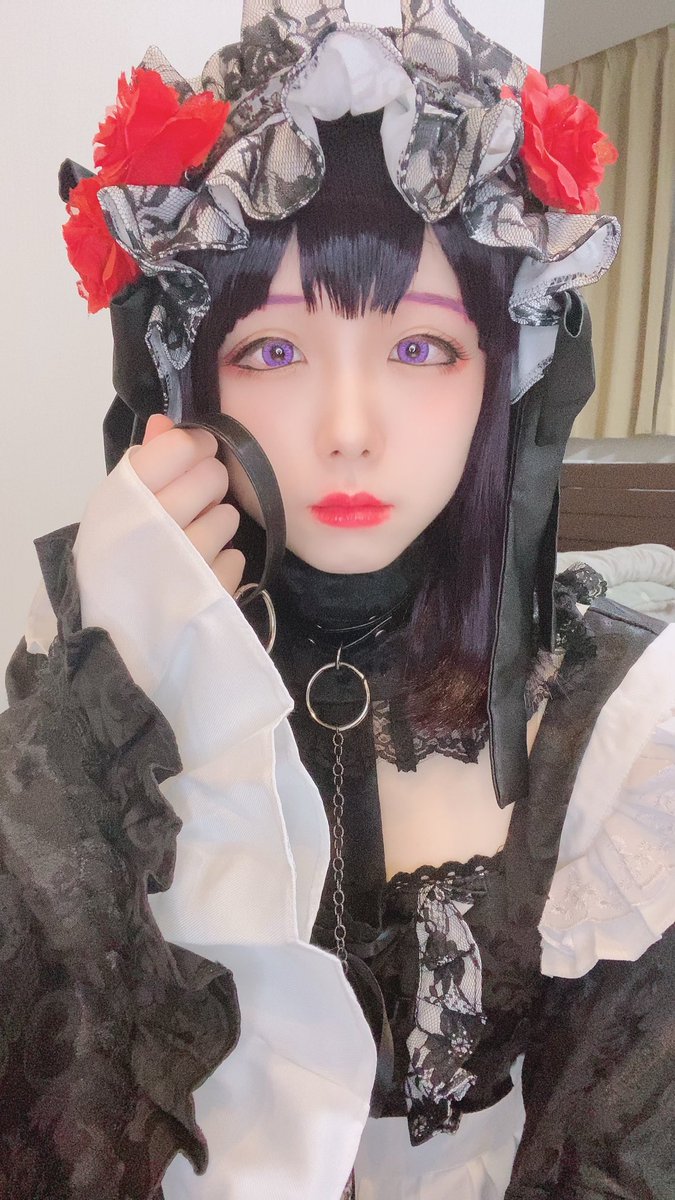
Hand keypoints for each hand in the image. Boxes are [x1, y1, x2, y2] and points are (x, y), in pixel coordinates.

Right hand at [130, 414, 244, 596]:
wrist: (112, 638)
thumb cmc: (112, 564)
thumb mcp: (112, 511)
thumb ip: (141, 464)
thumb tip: (166, 422)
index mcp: (124, 497)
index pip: (180, 445)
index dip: (194, 445)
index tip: (193, 454)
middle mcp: (155, 524)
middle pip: (212, 476)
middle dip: (208, 484)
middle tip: (194, 502)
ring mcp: (186, 560)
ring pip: (228, 516)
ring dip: (216, 525)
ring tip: (193, 542)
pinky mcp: (211, 592)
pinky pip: (236, 557)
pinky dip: (223, 563)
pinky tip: (200, 572)